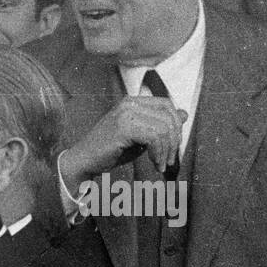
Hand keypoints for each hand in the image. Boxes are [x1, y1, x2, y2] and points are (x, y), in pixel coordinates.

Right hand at [58, 96, 187, 187]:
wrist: (82, 161)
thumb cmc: (109, 151)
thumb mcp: (139, 136)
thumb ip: (158, 125)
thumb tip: (184, 114)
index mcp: (132, 102)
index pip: (167, 104)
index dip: (175, 125)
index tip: (172, 147)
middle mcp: (130, 103)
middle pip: (168, 116)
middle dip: (174, 141)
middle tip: (169, 159)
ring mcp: (126, 114)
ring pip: (164, 128)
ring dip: (167, 150)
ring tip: (161, 164)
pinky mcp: (124, 127)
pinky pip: (154, 138)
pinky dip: (159, 153)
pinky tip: (155, 164)